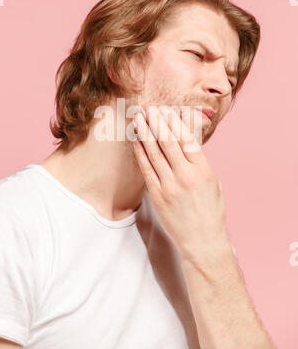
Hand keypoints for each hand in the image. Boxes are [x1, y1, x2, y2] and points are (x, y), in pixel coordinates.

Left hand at [132, 104, 230, 263]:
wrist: (202, 241)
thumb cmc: (210, 211)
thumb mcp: (212, 182)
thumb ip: (198, 162)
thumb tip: (184, 140)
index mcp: (203, 170)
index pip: (185, 139)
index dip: (173, 122)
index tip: (165, 109)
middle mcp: (185, 176)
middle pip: (167, 142)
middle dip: (156, 121)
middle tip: (148, 107)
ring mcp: (169, 186)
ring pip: (154, 153)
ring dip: (145, 132)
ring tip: (138, 117)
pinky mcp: (157, 196)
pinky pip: (146, 169)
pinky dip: (140, 152)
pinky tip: (136, 140)